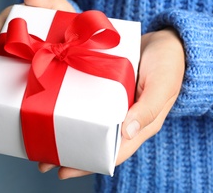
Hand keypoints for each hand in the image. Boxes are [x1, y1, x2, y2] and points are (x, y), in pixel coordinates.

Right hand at [0, 0, 74, 81]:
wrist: (75, 35)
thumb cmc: (64, 18)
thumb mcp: (58, 8)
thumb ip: (47, 1)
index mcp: (12, 20)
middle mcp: (8, 36)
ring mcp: (13, 50)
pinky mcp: (19, 64)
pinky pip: (7, 74)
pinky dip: (3, 87)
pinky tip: (2, 100)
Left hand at [39, 28, 184, 178]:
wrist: (167, 40)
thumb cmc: (169, 63)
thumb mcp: (162, 85)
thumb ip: (148, 108)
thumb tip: (128, 132)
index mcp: (140, 125)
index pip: (113, 153)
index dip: (89, 164)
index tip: (64, 172)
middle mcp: (124, 119)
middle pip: (95, 143)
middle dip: (71, 154)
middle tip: (43, 162)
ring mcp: (114, 104)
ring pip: (89, 125)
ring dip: (67, 133)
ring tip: (43, 140)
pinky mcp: (107, 89)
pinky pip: (88, 104)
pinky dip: (72, 110)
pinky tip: (55, 110)